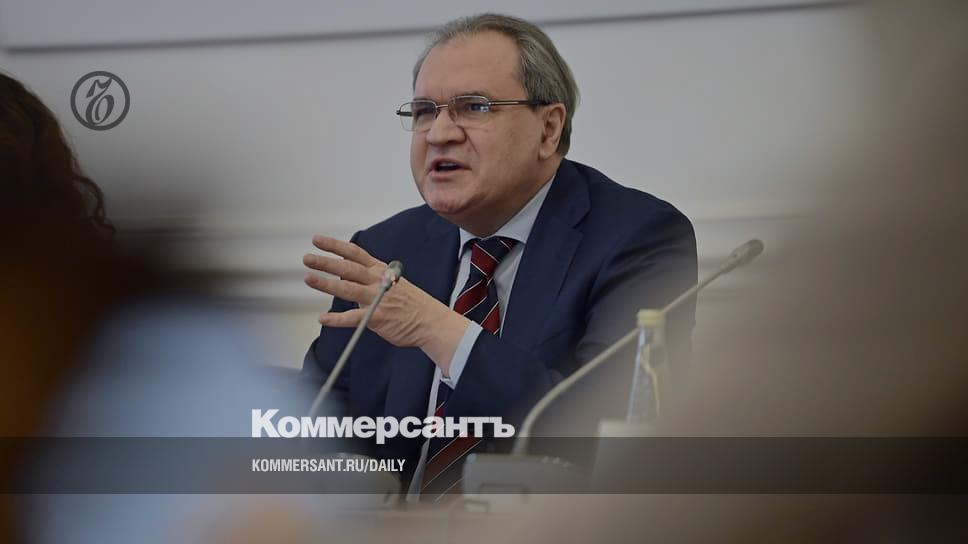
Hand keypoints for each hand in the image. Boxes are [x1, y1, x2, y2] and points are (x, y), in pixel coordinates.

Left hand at [303, 235, 468, 373]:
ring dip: (326, 283)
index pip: (355, 253)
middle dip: (326, 262)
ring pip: (347, 289)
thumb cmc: (410, 303)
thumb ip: (367, 279)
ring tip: (309, 279)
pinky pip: (353, 318)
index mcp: (380, 270)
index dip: (335, 246)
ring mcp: (377, 299)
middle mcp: (378, 281)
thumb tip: (344, 277)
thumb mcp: (391, 282)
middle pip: (348, 268)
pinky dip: (336, 319)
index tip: (317, 240)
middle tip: (307, 258)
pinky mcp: (377, 318)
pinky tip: (322, 318)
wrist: (431, 322)